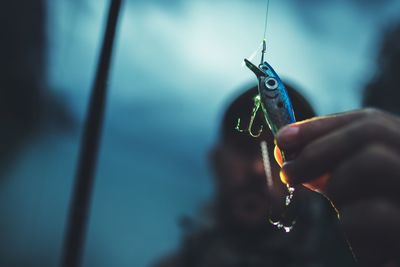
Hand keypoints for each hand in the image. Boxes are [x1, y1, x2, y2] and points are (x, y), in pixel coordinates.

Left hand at [274, 108, 399, 266]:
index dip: (320, 126)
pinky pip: (376, 212)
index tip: (283, 138)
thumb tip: (286, 150)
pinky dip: (353, 225)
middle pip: (372, 131)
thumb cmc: (380, 230)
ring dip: (338, 186)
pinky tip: (363, 244)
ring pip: (373, 161)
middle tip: (288, 172)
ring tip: (342, 211)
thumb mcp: (354, 191)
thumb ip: (327, 168)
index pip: (370, 122)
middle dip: (317, 149)